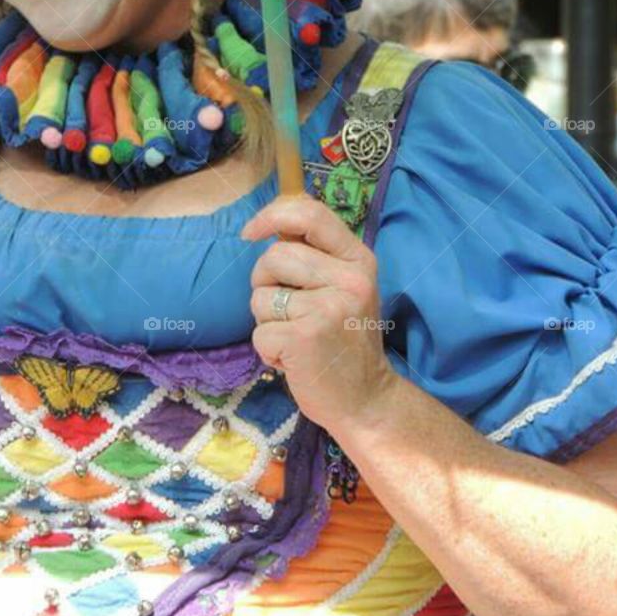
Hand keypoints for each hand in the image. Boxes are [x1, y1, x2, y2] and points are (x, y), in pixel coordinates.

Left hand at [242, 193, 397, 433]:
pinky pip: (259, 332)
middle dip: (265, 283)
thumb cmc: (344, 341)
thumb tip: (268, 226)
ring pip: (260, 296)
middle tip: (288, 311)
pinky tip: (293, 359)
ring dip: (267, 320)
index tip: (250, 232)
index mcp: (358, 260)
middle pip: (274, 256)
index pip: (310, 213)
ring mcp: (327, 308)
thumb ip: (315, 257)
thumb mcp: (344, 289)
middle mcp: (348, 279)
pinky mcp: (304, 337)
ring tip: (295, 337)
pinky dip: (268, 350)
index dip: (272, 216)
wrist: (366, 401)